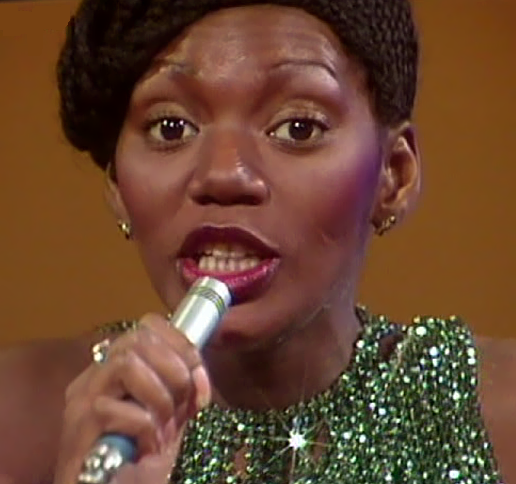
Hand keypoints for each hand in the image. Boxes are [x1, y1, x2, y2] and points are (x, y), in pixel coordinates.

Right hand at [53, 313, 210, 483]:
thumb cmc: (146, 460)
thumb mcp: (177, 415)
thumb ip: (187, 388)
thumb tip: (198, 369)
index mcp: (120, 367)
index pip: (148, 326)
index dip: (180, 342)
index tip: (198, 372)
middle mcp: (96, 375)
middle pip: (138, 337)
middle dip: (174, 367)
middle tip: (183, 403)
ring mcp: (82, 399)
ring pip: (125, 363)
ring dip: (158, 396)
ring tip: (163, 426)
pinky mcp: (77, 427)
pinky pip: (113, 408)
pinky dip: (143, 428)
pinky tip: (147, 448)